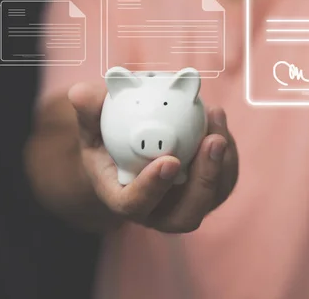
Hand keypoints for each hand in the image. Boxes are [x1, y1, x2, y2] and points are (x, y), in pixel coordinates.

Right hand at [68, 82, 238, 232]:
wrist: (132, 152)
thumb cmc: (108, 141)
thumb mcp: (93, 127)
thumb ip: (89, 112)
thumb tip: (81, 93)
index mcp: (123, 199)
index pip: (135, 205)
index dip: (152, 188)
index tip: (169, 160)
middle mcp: (157, 211)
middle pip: (185, 214)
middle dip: (204, 180)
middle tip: (212, 141)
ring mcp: (185, 204)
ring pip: (212, 196)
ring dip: (221, 161)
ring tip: (216, 120)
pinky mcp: (208, 192)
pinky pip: (225, 178)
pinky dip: (228, 151)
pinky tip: (218, 119)